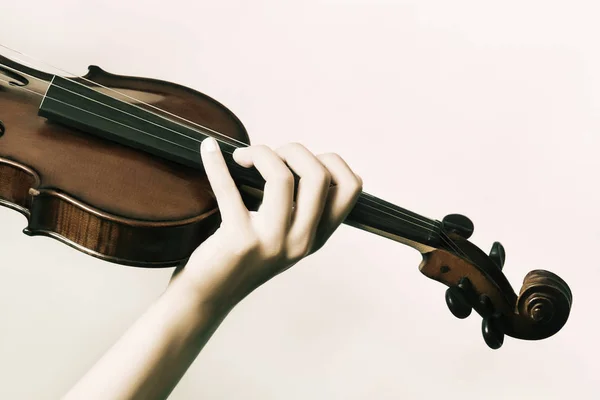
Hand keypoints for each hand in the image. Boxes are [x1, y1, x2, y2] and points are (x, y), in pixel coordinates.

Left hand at [169, 137, 361, 309]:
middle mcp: (300, 241)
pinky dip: (215, 163)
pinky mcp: (239, 241)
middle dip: (294, 150)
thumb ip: (298, 208)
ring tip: (242, 157)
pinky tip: (209, 150)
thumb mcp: (283, 238)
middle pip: (319, 175)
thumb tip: (289, 154)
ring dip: (261, 153)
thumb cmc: (242, 259)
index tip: (300, 161)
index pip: (350, 188)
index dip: (330, 161)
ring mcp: (272, 242)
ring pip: (282, 177)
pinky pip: (229, 189)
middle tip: (267, 155)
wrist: (210, 297)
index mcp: (316, 236)